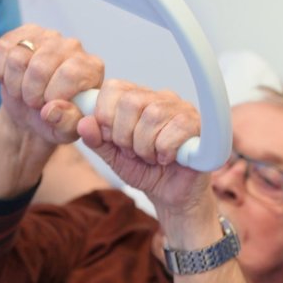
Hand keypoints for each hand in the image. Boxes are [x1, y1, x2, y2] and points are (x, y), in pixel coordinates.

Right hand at [0, 24, 103, 145]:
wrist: (34, 112)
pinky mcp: (25, 33)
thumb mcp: (66, 130)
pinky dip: (1, 70)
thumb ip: (67, 123)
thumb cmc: (56, 119)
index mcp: (91, 69)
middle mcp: (73, 47)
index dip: (52, 95)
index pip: (69, 74)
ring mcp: (48, 36)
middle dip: (31, 92)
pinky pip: (4, 48)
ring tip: (23, 92)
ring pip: (18, 57)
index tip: (49, 106)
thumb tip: (53, 109)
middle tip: (34, 102)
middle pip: (40, 66)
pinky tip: (11, 78)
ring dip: (15, 83)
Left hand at [76, 79, 210, 212]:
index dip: (106, 116)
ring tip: (151, 156)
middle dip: (124, 135)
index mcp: (137, 98)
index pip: (113, 88)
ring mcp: (182, 108)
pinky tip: (167, 158)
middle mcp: (160, 97)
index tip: (112, 138)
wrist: (172, 195)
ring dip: (145, 146)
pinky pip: (176, 128)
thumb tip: (84, 122)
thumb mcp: (113, 157)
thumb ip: (97, 140)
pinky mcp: (198, 124)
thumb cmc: (145, 171)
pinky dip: (165, 150)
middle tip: (133, 151)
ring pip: (153, 115)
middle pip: (131, 101)